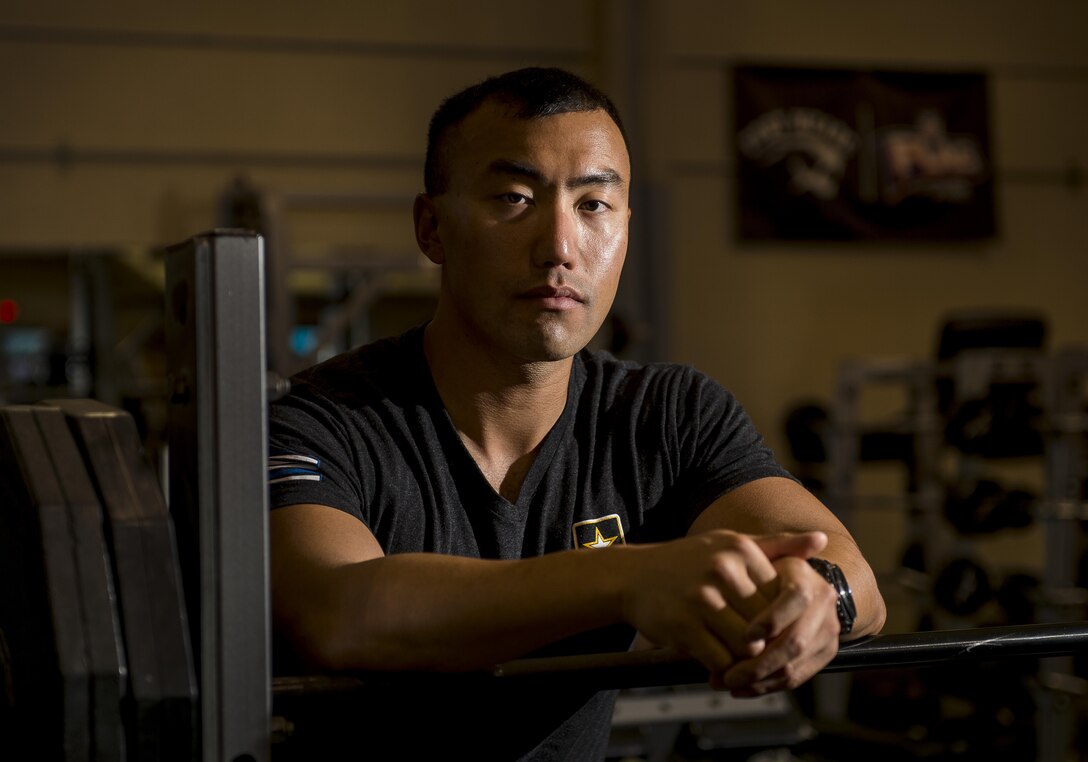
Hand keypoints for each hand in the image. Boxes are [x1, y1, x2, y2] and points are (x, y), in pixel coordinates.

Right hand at [620, 530, 826, 684]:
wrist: (632, 576)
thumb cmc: (687, 562)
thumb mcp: (730, 544)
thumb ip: (777, 546)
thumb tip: (822, 541)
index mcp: (740, 551)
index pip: (781, 598)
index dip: (780, 622)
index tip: (773, 633)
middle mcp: (722, 570)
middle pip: (766, 625)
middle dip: (766, 646)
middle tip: (762, 657)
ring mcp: (701, 598)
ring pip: (746, 646)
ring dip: (746, 662)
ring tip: (741, 664)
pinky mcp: (682, 626)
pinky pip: (719, 660)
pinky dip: (723, 671)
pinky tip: (717, 667)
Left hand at [720, 545, 840, 696]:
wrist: (787, 589)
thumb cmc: (761, 571)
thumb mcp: (763, 556)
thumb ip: (777, 545)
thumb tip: (818, 538)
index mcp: (809, 580)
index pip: (797, 598)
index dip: (772, 618)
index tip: (744, 634)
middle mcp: (825, 607)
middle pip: (796, 641)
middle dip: (759, 661)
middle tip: (727, 672)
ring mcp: (827, 634)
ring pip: (794, 666)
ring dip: (757, 680)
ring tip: (725, 682)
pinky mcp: (823, 656)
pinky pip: (794, 678)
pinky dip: (765, 687)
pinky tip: (739, 689)